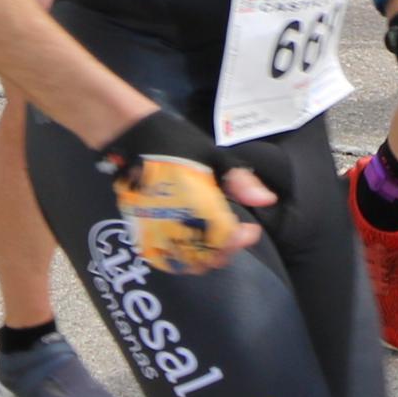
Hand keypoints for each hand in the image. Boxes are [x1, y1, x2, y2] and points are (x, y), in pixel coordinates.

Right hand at [104, 105, 261, 271]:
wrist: (130, 135)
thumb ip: (239, 180)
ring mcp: (154, 228)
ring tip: (215, 239)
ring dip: (204, 256)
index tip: (251, 230)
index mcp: (195, 202)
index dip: (241, 239)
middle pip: (206, 256)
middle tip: (234, 233)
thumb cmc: (174, 142)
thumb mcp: (213, 154)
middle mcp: (173, 221)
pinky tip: (192, 245)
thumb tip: (267, 200)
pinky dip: (181, 258)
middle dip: (225, 248)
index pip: (223, 237)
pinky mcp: (141, 230)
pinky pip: (163, 258)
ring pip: (185, 262)